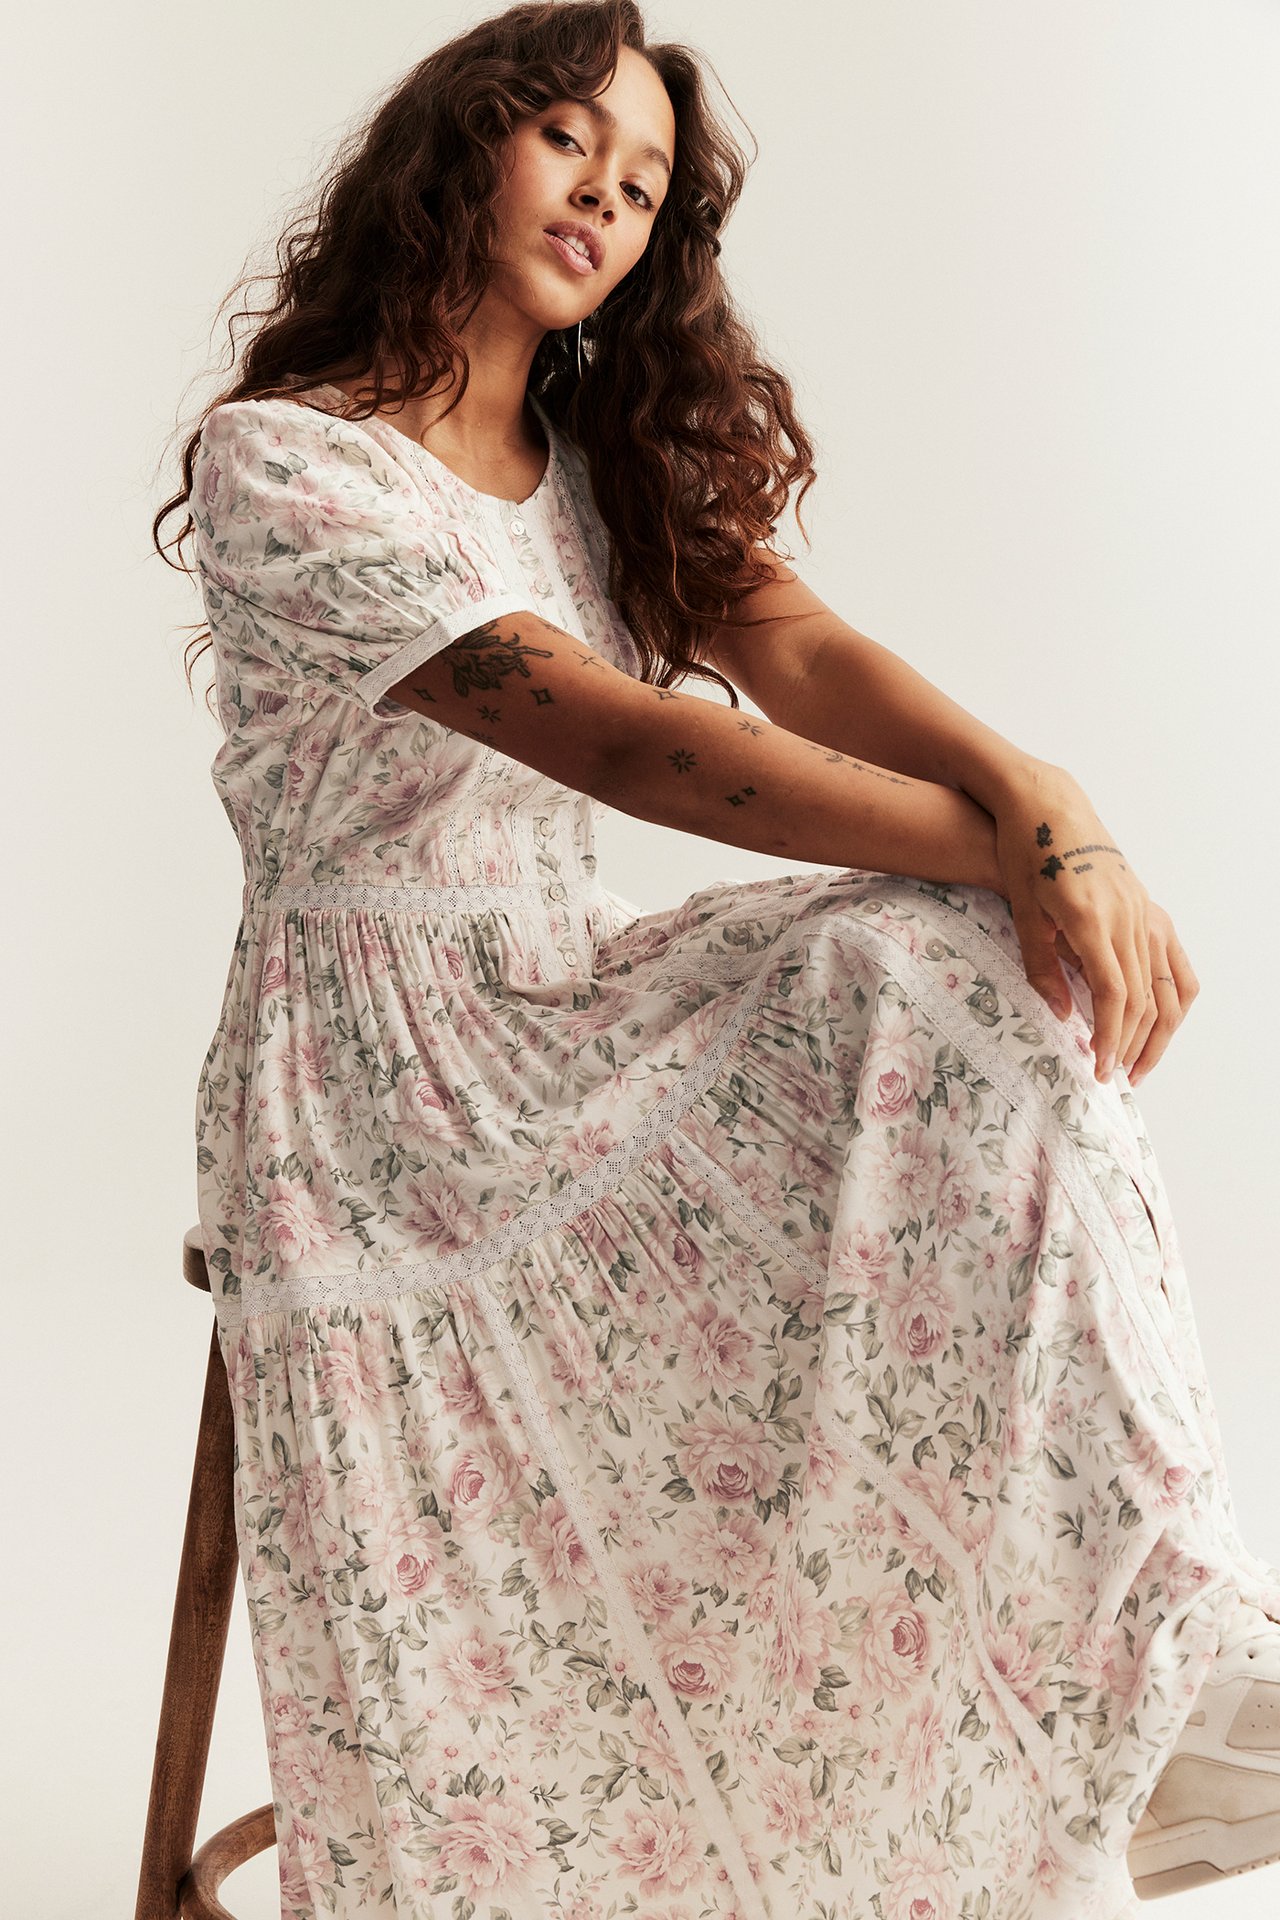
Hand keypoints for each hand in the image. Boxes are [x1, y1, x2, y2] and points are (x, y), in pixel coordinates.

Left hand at [988, 764, 1197, 1083]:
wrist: (1048, 804)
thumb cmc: (1025, 853)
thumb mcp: (1022, 912)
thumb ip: (1041, 967)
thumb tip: (1064, 1016)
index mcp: (1093, 919)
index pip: (1114, 995)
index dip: (1109, 1037)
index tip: (1099, 1068)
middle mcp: (1127, 916)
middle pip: (1144, 997)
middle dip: (1133, 1045)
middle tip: (1116, 1079)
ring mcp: (1143, 910)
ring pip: (1164, 984)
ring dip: (1156, 1031)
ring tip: (1138, 1063)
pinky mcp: (1147, 906)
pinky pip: (1173, 961)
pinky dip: (1171, 997)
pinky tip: (1161, 1022)